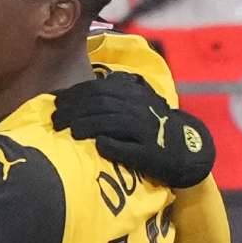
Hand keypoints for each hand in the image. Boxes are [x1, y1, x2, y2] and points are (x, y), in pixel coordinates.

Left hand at [52, 72, 214, 187]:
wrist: (185, 151)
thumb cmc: (151, 128)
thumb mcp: (135, 105)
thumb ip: (111, 97)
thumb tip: (70, 96)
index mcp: (134, 95)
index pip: (98, 89)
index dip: (74, 95)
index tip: (56, 104)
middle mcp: (140, 109)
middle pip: (100, 104)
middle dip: (74, 111)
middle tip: (56, 121)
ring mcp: (146, 130)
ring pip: (111, 122)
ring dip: (86, 126)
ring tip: (70, 132)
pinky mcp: (149, 153)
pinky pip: (126, 147)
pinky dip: (109, 145)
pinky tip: (96, 145)